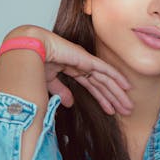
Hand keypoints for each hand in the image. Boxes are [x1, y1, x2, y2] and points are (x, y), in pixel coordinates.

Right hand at [4, 26, 132, 115]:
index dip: (103, 99)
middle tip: (127, 110)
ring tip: (129, 106)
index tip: (111, 110)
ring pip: (107, 80)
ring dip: (118, 93)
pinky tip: (126, 86)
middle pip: (103, 85)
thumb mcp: (50, 81)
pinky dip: (116, 77)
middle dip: (115, 98)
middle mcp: (82, 65)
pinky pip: (105, 70)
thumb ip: (61, 91)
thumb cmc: (34, 62)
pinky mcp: (86, 59)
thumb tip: (70, 103)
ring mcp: (85, 62)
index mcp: (73, 69)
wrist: (31, 49)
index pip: (93, 86)